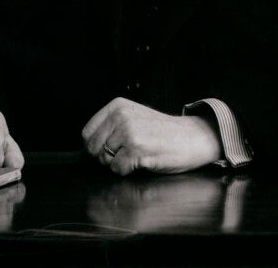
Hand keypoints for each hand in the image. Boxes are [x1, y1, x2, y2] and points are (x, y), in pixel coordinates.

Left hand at [82, 97, 221, 174]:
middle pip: (92, 148)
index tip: (108, 150)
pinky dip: (128, 171)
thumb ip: (111, 126)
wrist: (191, 137)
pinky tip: (143, 161)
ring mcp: (128, 132)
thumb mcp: (133, 117)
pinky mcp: (136, 149)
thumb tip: (86, 148)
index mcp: (117, 106)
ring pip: (105, 160)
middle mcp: (120, 116)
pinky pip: (118, 169)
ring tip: (137, 155)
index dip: (94, 147)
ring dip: (118, 164)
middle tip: (125, 155)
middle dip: (105, 157)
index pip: (87, 132)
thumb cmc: (162, 132)